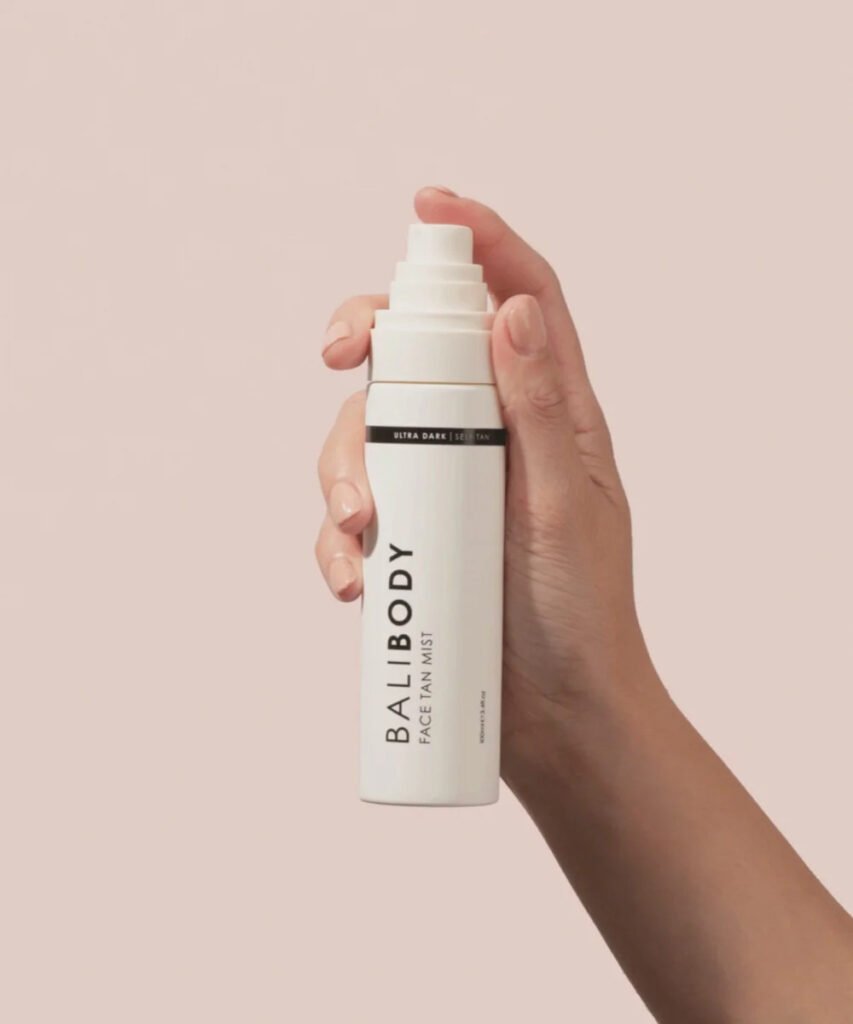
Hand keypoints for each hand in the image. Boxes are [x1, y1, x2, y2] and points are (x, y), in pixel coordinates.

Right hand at [315, 186, 655, 781]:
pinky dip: (335, 537)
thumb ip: (540, 412)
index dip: (479, 239)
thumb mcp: (567, 508)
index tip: (426, 202)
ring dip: (342, 469)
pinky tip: (348, 581)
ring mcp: (444, 487)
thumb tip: (512, 308)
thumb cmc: (579, 615)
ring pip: (368, 433)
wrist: (556, 716)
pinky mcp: (409, 538)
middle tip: (336, 356)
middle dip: (368, 340)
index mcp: (546, 415)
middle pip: (418, 353)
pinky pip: (352, 512)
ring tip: (356, 535)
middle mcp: (490, 438)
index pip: (518, 300)